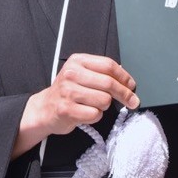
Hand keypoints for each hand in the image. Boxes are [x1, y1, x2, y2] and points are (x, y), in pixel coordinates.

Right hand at [12, 53, 138, 157]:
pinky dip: (95, 116)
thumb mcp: (82, 74)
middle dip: (125, 94)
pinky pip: (95, 114)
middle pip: (109, 83)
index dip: (124, 77)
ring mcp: (68, 92)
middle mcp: (71, 74)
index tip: (132, 86)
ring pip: (104, 100)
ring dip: (104, 106)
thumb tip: (126, 79)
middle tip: (133, 101)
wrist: (45, 108)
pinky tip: (86, 113)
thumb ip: (101, 73)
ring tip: (93, 105)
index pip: (108, 65)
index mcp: (78, 61)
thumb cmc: (68, 91)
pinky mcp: (66, 109)